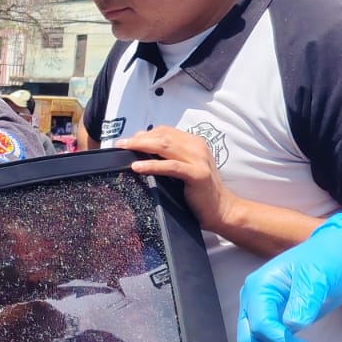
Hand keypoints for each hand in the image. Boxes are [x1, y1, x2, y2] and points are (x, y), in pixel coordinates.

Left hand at [117, 126, 238, 233]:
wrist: (222, 210)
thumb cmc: (199, 192)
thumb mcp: (183, 169)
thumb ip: (168, 158)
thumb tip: (143, 150)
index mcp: (194, 143)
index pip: (165, 131)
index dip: (145, 134)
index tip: (128, 140)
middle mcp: (197, 147)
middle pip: (162, 136)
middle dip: (138, 139)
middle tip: (120, 143)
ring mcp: (199, 160)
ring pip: (165, 147)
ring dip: (141, 146)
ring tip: (123, 149)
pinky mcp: (197, 174)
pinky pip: (170, 166)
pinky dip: (152, 165)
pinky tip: (136, 167)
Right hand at [234, 213, 341, 341]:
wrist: (337, 256)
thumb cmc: (329, 260)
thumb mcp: (320, 275)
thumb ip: (305, 299)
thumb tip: (292, 325)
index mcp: (260, 286)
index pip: (259, 324)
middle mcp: (252, 301)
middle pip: (249, 340)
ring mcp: (258, 313)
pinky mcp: (269, 322)